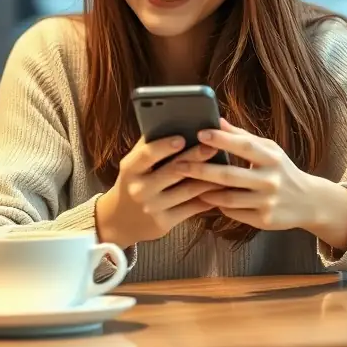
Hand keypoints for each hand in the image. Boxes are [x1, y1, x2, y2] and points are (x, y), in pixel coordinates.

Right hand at [95, 136, 220, 249]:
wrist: (120, 220)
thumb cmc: (133, 183)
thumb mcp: (133, 165)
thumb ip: (149, 147)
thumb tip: (174, 122)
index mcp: (130, 169)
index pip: (146, 154)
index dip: (165, 146)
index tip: (183, 137)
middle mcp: (139, 189)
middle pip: (173, 171)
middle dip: (196, 157)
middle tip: (213, 147)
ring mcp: (152, 207)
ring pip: (188, 190)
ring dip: (209, 177)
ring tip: (226, 165)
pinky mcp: (164, 223)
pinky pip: (192, 208)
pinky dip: (208, 197)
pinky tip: (220, 187)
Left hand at [176, 120, 346, 247]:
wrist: (309, 202)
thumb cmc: (282, 170)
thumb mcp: (269, 150)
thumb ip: (242, 136)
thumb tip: (216, 120)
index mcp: (272, 158)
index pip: (244, 146)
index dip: (222, 140)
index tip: (200, 133)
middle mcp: (270, 180)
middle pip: (229, 176)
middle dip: (201, 170)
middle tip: (179, 164)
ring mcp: (267, 202)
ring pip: (228, 198)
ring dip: (205, 191)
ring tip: (187, 184)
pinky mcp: (264, 220)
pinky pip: (233, 212)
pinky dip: (218, 205)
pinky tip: (206, 199)